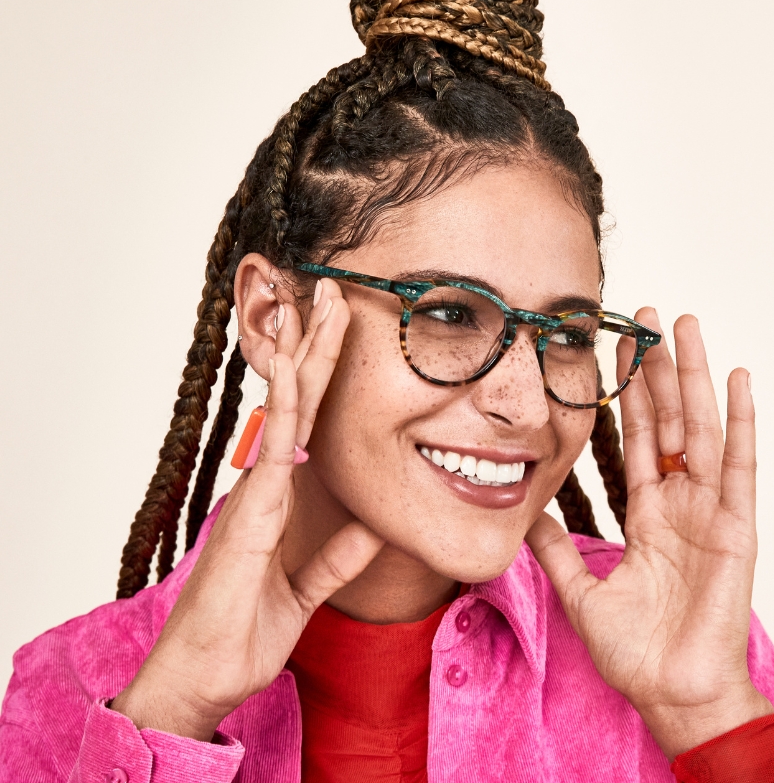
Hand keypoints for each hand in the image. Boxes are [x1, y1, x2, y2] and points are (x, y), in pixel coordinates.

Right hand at [112, 280, 383, 740]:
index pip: (308, 420)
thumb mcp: (309, 587)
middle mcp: (266, 483)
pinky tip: (294, 366)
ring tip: (311, 300)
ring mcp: (256, 492)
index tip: (337, 330)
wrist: (208, 676)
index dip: (322, 375)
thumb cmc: (245, 631)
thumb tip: (372, 526)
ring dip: (299, 353)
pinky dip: (286, 405)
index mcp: (278, 496)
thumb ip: (339, 555)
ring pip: (285, 408)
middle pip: (296, 400)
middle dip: (312, 343)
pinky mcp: (252, 512)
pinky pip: (276, 449)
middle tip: (329, 290)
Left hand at [526, 310, 772, 758]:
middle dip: (657, 369)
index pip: (639, 439)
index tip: (619, 351)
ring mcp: (709, 511)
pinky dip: (741, 422)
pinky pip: (740, 466)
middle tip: (647, 317)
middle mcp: (681, 503)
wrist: (671, 694)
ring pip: (701, 428)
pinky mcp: (735, 528)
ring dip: (694, 376)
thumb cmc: (637, 650)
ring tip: (685, 327)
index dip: (629, 395)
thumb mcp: (582, 589)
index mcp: (648, 514)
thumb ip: (555, 550)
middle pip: (669, 420)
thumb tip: (526, 513)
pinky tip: (737, 379)